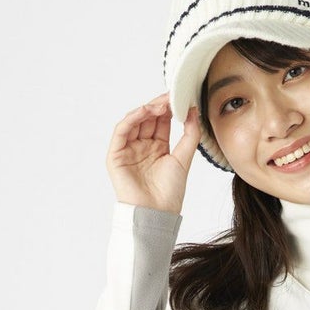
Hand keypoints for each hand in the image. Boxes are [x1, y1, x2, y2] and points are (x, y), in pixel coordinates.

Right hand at [105, 94, 200, 213]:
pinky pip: (121, 132)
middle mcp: (142, 147)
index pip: (161, 122)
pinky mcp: (115, 156)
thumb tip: (194, 111)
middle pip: (147, 119)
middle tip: (170, 96)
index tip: (180, 98)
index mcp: (157, 148)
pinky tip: (145, 111)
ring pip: (134, 122)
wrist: (157, 213)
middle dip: (158, 106)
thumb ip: (190, 134)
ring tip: (161, 104)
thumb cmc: (169, 193)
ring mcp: (128, 150)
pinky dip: (131, 119)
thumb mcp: (184, 158)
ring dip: (146, 110)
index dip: (169, 109)